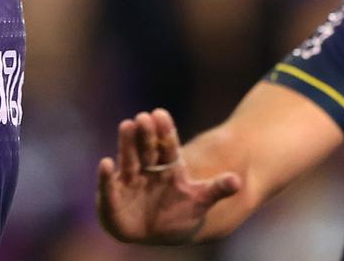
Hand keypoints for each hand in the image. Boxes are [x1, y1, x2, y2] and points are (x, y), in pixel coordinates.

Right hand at [96, 108, 241, 244]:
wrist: (160, 231)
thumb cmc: (181, 212)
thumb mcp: (200, 200)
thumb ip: (217, 189)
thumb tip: (238, 181)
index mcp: (170, 165)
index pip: (167, 145)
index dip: (164, 130)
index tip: (160, 113)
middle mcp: (148, 168)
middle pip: (146, 148)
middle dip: (144, 133)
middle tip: (142, 117)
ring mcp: (130, 180)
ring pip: (128, 159)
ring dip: (126, 144)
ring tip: (125, 126)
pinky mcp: (114, 196)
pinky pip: (109, 186)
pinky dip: (106, 177)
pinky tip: (104, 164)